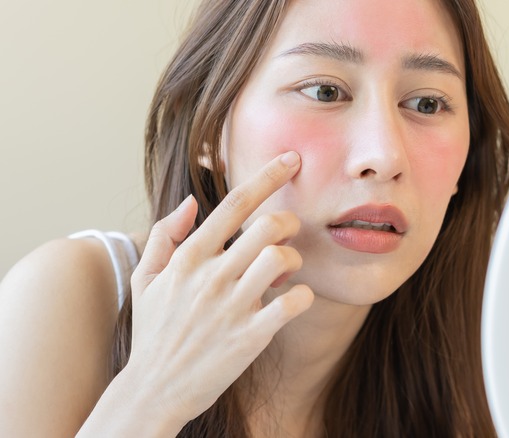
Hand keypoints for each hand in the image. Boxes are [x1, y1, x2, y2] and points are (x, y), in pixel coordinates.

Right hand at [126, 151, 313, 424]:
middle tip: (286, 236)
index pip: (235, 203)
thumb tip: (192, 203)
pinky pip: (293, 302)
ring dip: (294, 259)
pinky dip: (302, 297)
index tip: (291, 159)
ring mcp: (232, 306)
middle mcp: (211, 276)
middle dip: (288, 222)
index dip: (268, 175)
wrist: (154, 390)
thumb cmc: (153, 331)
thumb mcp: (144, 279)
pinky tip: (293, 301)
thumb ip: (165, 236)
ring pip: (281, 258)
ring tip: (285, 271)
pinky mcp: (251, 337)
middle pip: (268, 225)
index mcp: (188, 257)